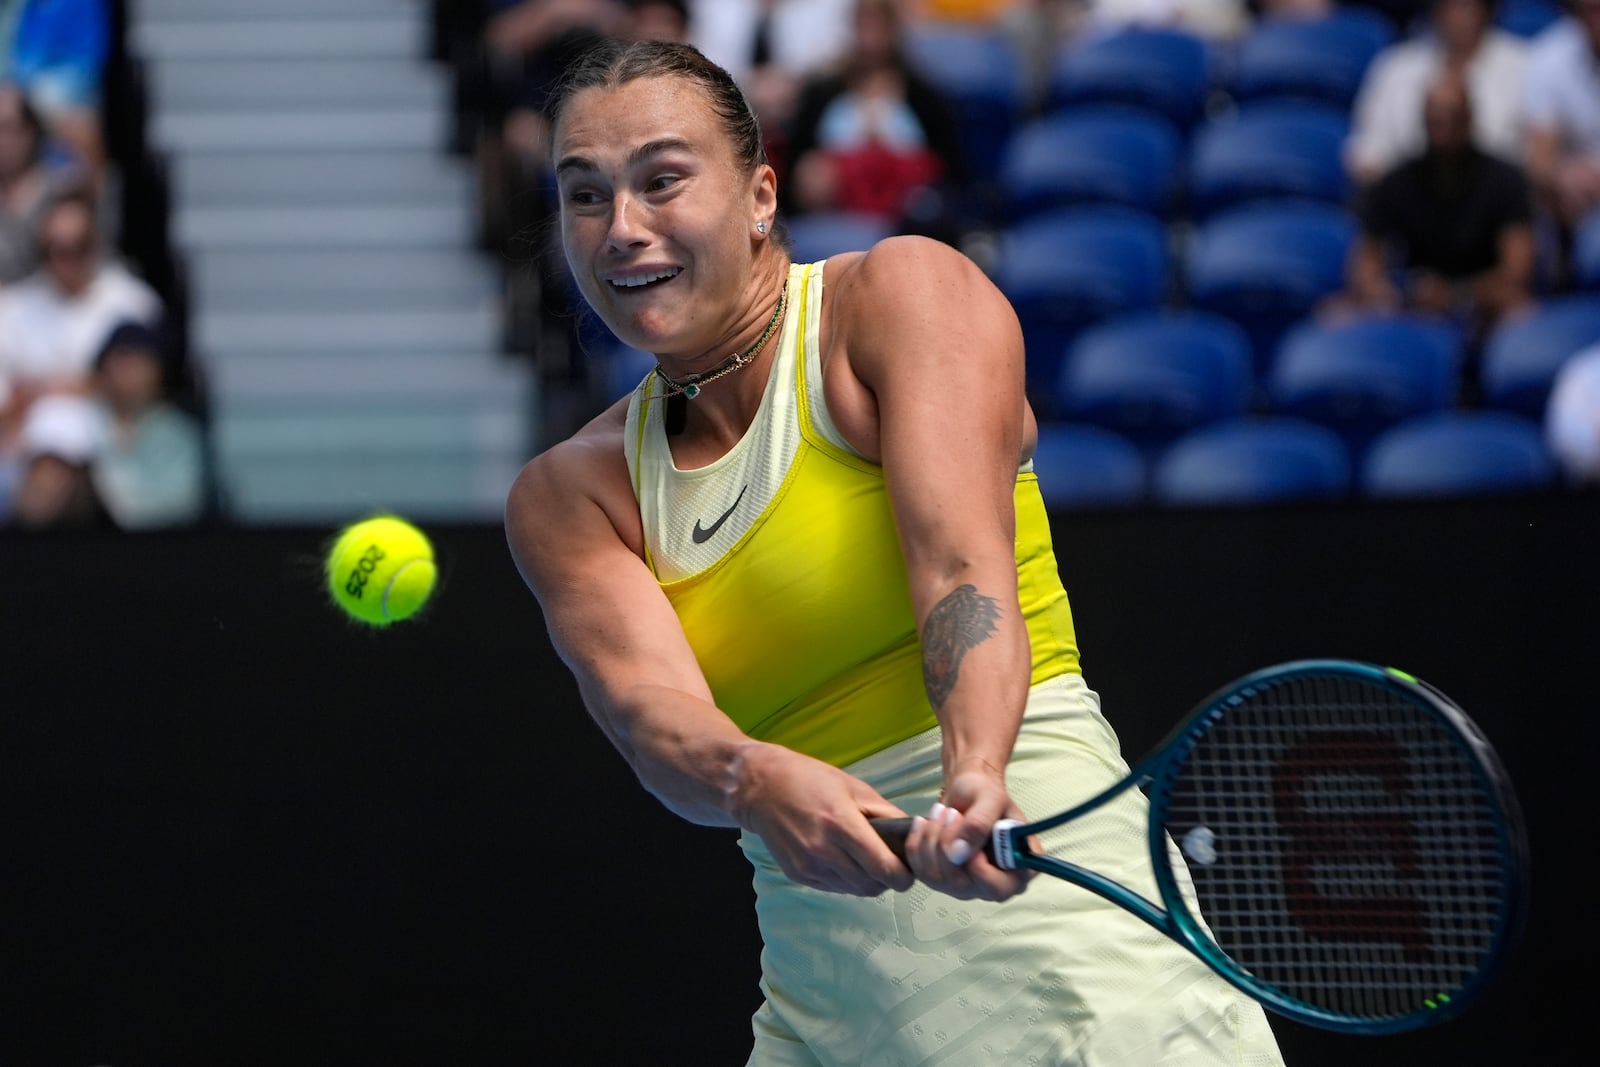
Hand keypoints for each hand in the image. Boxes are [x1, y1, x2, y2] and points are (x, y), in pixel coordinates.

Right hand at [730, 742, 914, 896]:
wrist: (760, 787)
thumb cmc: (810, 779)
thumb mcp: (854, 787)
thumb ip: (886, 813)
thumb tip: (913, 835)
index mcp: (841, 824)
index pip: (884, 868)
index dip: (903, 876)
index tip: (908, 870)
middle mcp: (824, 851)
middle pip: (871, 886)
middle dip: (887, 879)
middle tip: (889, 863)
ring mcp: (808, 866)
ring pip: (854, 891)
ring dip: (866, 881)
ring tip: (865, 860)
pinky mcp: (798, 874)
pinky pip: (834, 888)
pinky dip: (845, 880)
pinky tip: (842, 860)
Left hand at [901, 764, 1030, 901]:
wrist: (966, 794)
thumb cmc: (985, 795)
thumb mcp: (990, 799)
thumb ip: (980, 823)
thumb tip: (960, 853)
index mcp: (1016, 869)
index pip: (999, 889)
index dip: (981, 871)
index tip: (970, 842)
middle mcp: (991, 884)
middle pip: (962, 885)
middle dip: (948, 846)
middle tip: (951, 813)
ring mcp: (965, 885)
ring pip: (937, 878)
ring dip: (932, 840)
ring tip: (941, 812)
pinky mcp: (941, 879)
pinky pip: (921, 871)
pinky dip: (917, 843)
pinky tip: (923, 822)